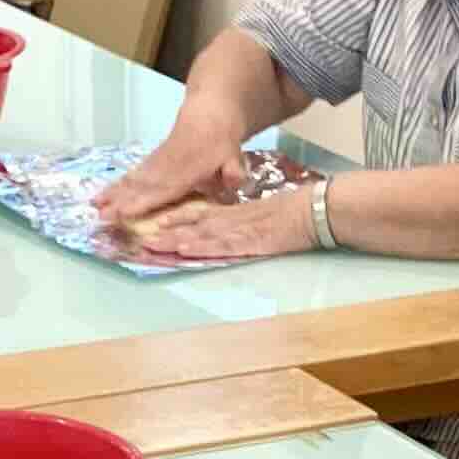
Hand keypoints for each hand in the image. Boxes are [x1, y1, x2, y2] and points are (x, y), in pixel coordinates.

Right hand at [94, 130, 244, 227]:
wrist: (209, 114)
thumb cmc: (221, 140)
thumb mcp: (233, 153)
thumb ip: (233, 170)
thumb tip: (234, 181)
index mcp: (187, 170)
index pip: (163, 189)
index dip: (143, 201)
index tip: (125, 213)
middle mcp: (167, 168)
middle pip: (141, 187)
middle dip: (120, 202)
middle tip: (101, 217)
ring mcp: (156, 164)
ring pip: (132, 180)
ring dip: (112, 194)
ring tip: (94, 206)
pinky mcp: (151, 162)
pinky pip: (131, 175)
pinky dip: (116, 185)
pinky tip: (103, 195)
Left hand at [119, 186, 317, 264]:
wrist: (319, 209)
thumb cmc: (298, 212)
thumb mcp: (267, 215)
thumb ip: (248, 222)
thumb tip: (232, 229)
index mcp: (237, 213)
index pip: (200, 214)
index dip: (176, 218)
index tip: (154, 221)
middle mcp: (233, 220)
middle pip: (192, 224)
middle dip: (165, 231)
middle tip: (138, 236)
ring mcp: (241, 230)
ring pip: (201, 235)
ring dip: (175, 240)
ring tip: (150, 244)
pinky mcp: (252, 242)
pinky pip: (222, 245)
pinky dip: (201, 247)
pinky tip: (184, 249)